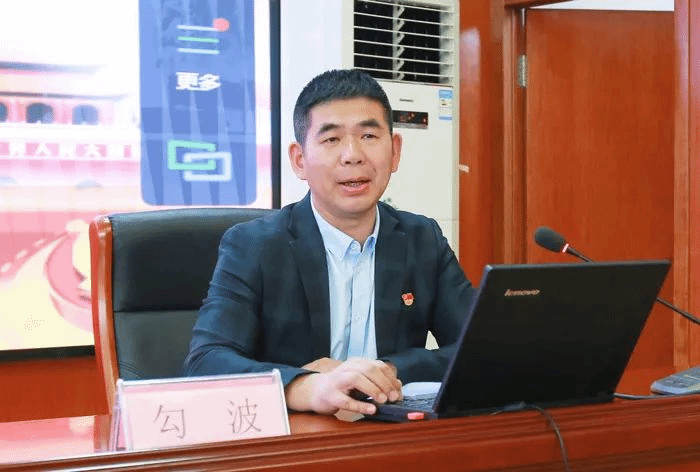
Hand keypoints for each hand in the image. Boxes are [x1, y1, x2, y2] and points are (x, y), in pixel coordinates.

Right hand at [285, 358, 402, 414]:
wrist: (316, 391)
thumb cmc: (342, 387)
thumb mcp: (360, 380)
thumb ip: (377, 381)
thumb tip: (398, 385)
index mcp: (356, 363)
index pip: (378, 365)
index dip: (390, 378)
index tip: (398, 391)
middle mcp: (347, 368)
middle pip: (369, 369)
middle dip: (384, 383)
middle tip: (394, 397)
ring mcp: (337, 381)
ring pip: (356, 379)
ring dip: (373, 389)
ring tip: (384, 400)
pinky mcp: (330, 395)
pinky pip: (346, 400)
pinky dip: (361, 405)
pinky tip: (372, 409)